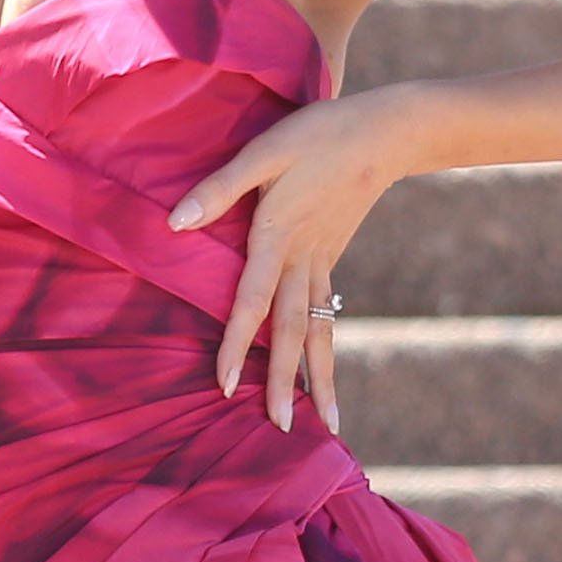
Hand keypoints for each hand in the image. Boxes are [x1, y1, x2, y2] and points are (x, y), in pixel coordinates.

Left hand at [168, 89, 420, 433]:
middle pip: (293, 332)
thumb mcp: (265, 151)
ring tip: (328, 420)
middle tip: (284, 430)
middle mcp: (303, 259)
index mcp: (279, 236)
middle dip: (286, 382)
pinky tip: (323, 367)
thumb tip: (175, 223)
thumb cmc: (319, 134)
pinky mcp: (333, 255)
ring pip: (319, 329)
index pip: (252, 303)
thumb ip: (220, 188)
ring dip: (319, 376)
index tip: (226, 388)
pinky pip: (328, 312)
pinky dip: (326, 345)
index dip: (237, 345)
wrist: (387, 131)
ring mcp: (323, 261)